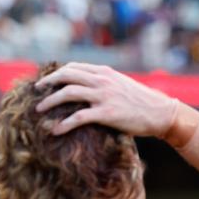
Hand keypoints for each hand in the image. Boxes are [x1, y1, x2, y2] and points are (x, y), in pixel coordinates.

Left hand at [35, 62, 177, 135]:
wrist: (161, 113)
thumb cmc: (143, 102)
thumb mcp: (123, 85)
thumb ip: (106, 83)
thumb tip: (89, 87)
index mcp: (106, 72)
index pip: (74, 67)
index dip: (57, 74)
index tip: (47, 82)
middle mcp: (103, 81)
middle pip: (66, 76)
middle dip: (47, 83)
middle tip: (37, 92)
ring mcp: (104, 96)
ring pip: (68, 93)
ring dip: (50, 102)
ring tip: (39, 111)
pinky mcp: (107, 114)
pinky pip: (79, 117)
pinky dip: (64, 124)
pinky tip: (55, 131)